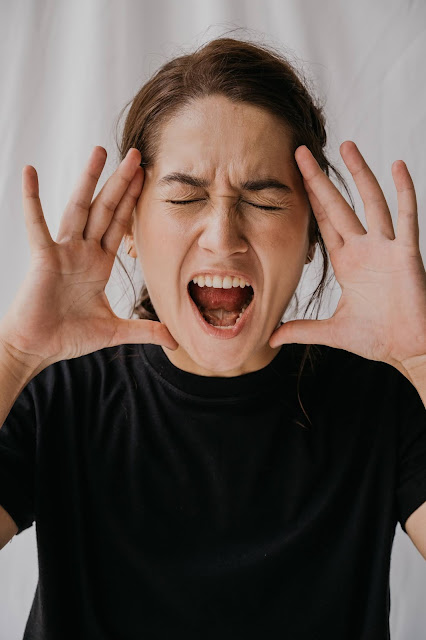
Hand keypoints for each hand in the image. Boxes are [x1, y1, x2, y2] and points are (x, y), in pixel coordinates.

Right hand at [0, 146, 177, 368]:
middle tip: (135, 154)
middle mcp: (83, 252)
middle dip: (121, 182)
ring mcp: (63, 251)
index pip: (120, 225)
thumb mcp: (114, 331)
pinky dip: (32, 199)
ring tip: (100, 151)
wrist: (37, 348)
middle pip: (105, 209)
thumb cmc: (68, 336)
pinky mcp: (44, 257)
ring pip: (79, 208)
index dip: (133, 201)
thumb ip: (144, 331)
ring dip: (89, 180)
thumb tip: (174, 340)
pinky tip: (30, 172)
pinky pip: (37, 224)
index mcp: (99, 264)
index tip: (146, 177)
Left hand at [268, 141, 425, 371]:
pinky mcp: (407, 253)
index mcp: (347, 263)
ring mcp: (387, 248)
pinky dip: (405, 191)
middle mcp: (365, 249)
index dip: (310, 200)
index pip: (324, 223)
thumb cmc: (376, 338)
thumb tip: (272, 337)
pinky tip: (397, 166)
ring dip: (359, 174)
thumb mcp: (332, 331)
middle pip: (339, 205)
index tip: (294, 177)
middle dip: (320, 180)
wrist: (407, 348)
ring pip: (372, 202)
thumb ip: (302, 330)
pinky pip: (407, 217)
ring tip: (346, 145)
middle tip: (301, 152)